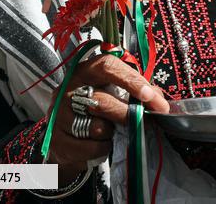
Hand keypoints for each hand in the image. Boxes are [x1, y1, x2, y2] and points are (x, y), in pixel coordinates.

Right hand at [46, 54, 168, 181]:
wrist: (70, 136)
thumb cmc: (100, 108)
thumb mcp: (118, 92)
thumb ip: (139, 92)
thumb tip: (160, 102)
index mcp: (86, 70)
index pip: (108, 67)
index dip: (131, 80)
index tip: (150, 96)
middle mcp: (68, 88)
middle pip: (102, 101)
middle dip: (128, 114)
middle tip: (144, 120)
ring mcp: (58, 113)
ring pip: (96, 127)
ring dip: (112, 133)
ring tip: (112, 132)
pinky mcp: (55, 137)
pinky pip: (89, 147)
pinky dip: (102, 148)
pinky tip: (102, 144)